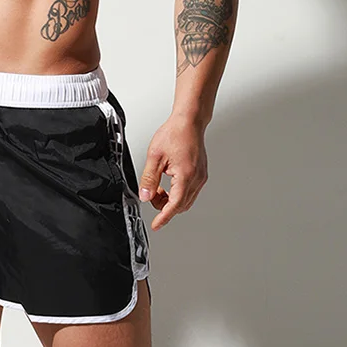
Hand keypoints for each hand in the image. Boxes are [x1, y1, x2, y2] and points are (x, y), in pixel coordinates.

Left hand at [138, 115, 207, 230]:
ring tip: (158, 187)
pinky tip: (167, 184)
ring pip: (185, 200)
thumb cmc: (174, 134)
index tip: (156, 225)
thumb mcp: (155, 157)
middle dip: (164, 206)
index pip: (174, 205)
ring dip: (171, 200)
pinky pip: (189, 192)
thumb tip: (145, 196)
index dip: (164, 217)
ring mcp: (201, 177)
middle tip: (151, 195)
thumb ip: (149, 179)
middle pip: (180, 205)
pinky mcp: (201, 174)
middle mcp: (197, 178)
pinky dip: (177, 194)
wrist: (189, 122)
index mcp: (185, 175)